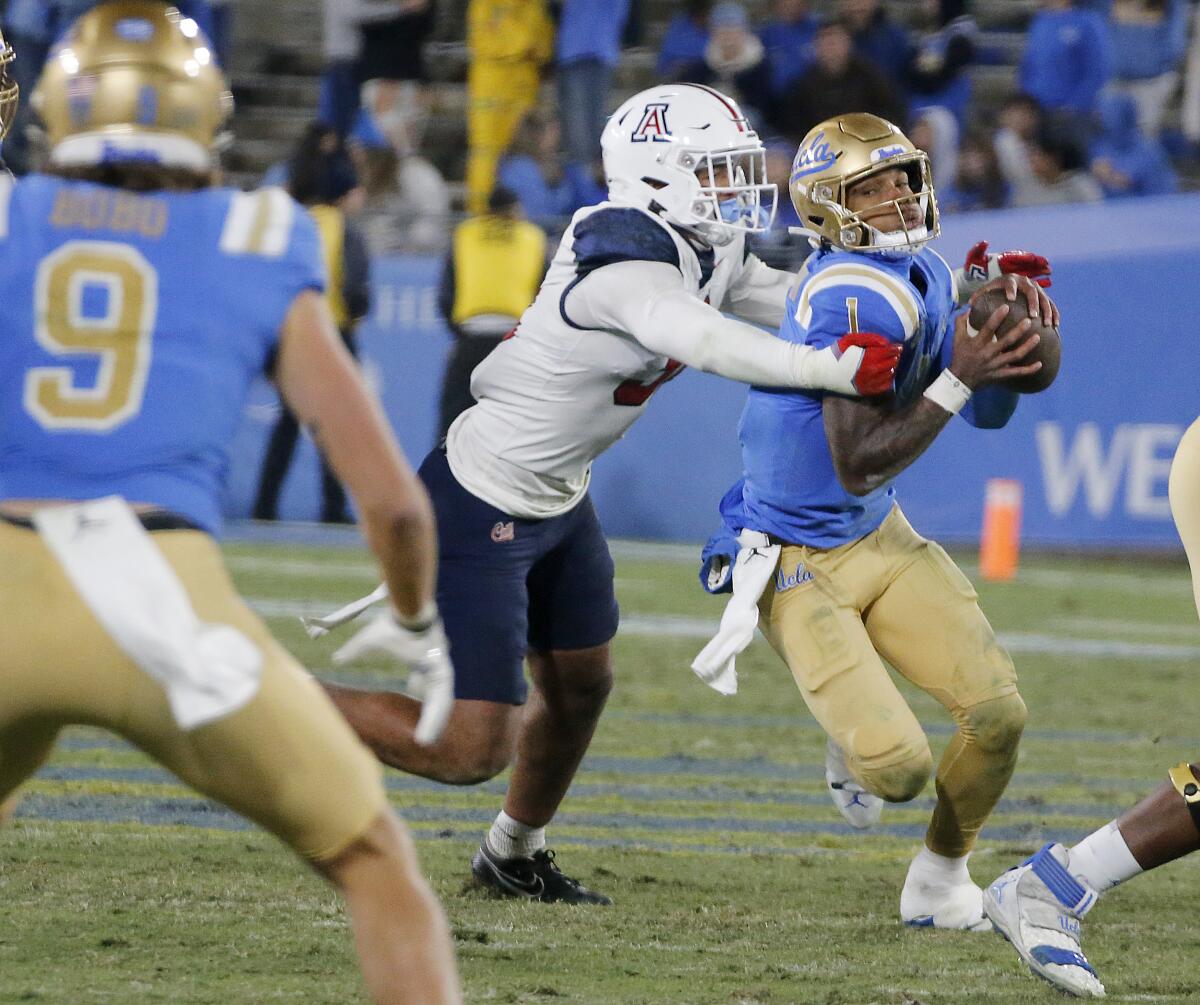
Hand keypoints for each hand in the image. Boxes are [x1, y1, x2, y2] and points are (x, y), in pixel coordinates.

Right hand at [333, 610, 453, 744]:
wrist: (406, 612)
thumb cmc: (390, 624)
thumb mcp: (367, 642)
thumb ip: (353, 652)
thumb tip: (336, 659)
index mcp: (422, 660)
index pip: (425, 686)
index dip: (422, 698)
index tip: (417, 711)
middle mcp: (435, 666)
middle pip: (436, 698)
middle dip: (431, 719)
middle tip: (424, 740)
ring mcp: (441, 669)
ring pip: (441, 704)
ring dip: (433, 725)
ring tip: (424, 745)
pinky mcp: (443, 673)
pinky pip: (442, 702)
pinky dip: (434, 721)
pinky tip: (427, 738)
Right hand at [834, 332, 901, 395]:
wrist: (821, 371)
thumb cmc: (836, 353)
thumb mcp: (850, 339)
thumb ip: (869, 338)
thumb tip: (886, 343)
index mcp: (866, 357)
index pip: (888, 353)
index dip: (895, 349)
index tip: (898, 346)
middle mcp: (868, 372)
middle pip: (890, 364)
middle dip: (894, 358)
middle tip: (895, 355)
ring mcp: (866, 383)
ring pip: (888, 376)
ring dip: (892, 369)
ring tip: (891, 364)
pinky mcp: (863, 391)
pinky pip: (881, 388)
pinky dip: (888, 381)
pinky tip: (886, 376)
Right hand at [948, 302, 1041, 389]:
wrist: (959, 380)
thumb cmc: (960, 357)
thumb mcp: (957, 339)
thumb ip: (961, 323)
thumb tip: (968, 309)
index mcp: (978, 344)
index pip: (988, 328)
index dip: (997, 317)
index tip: (1007, 307)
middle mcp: (988, 354)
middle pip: (1006, 341)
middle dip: (1018, 331)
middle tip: (1029, 321)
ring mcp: (996, 365)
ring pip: (1015, 356)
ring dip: (1027, 347)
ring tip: (1038, 337)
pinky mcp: (1000, 375)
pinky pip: (1017, 373)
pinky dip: (1029, 370)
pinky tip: (1040, 364)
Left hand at [964, 240, 1051, 287]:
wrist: (973, 279)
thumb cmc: (973, 268)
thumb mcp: (974, 258)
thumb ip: (978, 250)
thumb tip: (984, 242)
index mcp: (1004, 259)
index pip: (1016, 256)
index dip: (1024, 257)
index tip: (1031, 258)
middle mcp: (1013, 265)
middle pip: (1028, 263)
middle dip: (1038, 263)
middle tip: (1047, 265)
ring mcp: (1016, 274)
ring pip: (1031, 272)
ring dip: (1040, 272)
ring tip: (1049, 272)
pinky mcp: (1018, 285)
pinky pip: (1029, 284)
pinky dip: (1037, 284)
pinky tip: (1047, 284)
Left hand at [972, 272, 1059, 329]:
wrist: (1009, 282)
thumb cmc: (995, 289)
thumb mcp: (986, 290)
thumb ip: (978, 295)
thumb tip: (969, 303)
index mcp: (1010, 279)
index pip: (1010, 283)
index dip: (1011, 289)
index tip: (1010, 298)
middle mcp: (1026, 281)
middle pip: (1032, 291)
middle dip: (1033, 303)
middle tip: (1032, 315)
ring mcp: (1036, 288)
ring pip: (1044, 298)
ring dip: (1047, 310)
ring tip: (1046, 324)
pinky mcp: (1043, 295)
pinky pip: (1051, 304)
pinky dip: (1054, 313)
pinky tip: (1055, 324)